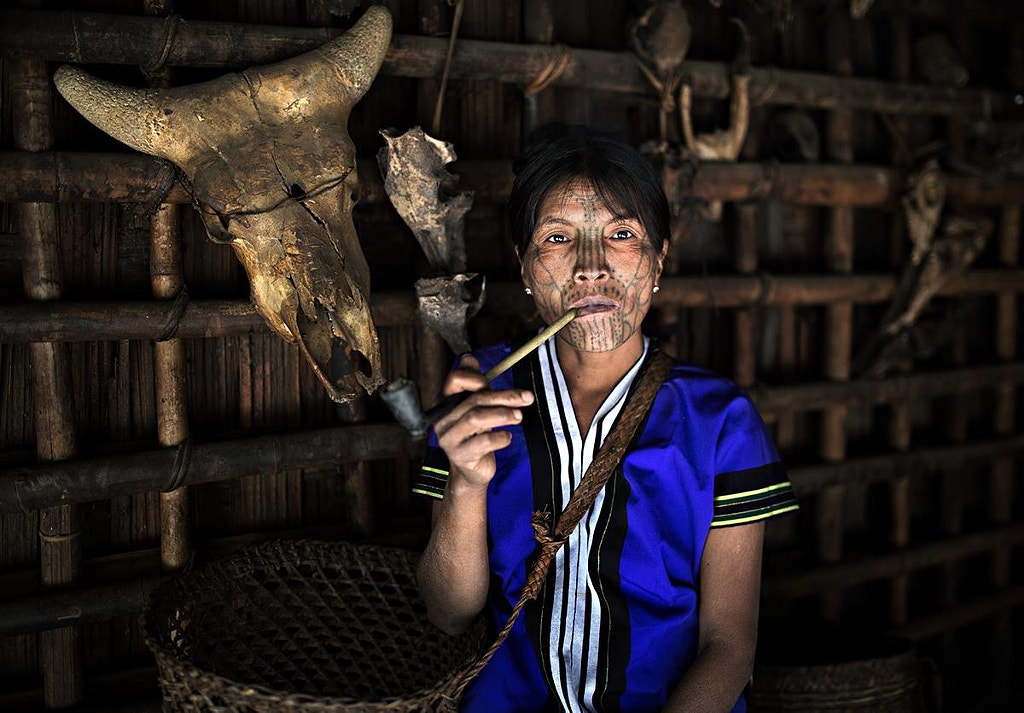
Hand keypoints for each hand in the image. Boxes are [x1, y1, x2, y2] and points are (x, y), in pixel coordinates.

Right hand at [434, 354, 533, 490]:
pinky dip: (500, 437)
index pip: (455, 380)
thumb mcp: (477, 408)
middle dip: (504, 397)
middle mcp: (443, 419)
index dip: (476, 377)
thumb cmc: (476, 435)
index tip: (493, 382)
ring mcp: (449, 439)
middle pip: (474, 400)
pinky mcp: (460, 456)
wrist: (471, 471)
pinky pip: (483, 442)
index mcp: (446, 403)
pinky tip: (507, 438)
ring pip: (476, 418)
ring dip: (503, 414)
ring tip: (519, 416)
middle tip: (526, 398)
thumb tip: (468, 357)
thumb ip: (476, 386)